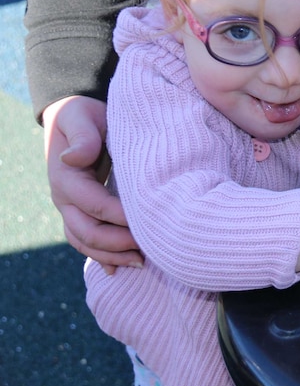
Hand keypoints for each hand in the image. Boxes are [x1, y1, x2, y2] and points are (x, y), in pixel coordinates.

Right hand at [42, 96, 140, 272]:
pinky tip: (122, 270)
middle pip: (86, 232)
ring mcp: (71, 209)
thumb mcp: (81, 115)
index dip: (119, 217)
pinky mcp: (82, 212)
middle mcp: (64, 198)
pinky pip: (88, 240)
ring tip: (141, 263)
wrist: (78, 119)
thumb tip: (75, 157)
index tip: (148, 221)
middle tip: (147, 251)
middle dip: (116, 245)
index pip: (93, 204)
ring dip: (111, 256)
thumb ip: (83, 135)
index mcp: (66, 177)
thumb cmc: (85, 115)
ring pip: (85, 242)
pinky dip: (104, 257)